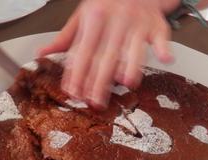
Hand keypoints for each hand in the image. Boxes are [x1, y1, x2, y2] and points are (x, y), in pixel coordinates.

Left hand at [39, 0, 179, 107]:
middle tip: (95, 101)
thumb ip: (65, 37)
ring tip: (126, 82)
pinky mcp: (155, 23)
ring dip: (132, 64)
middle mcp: (114, 20)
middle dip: (99, 81)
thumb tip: (42, 53)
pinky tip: (165, 59)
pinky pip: (161, 36)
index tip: (73, 92)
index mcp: (93, 18)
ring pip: (133, 47)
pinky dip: (164, 47)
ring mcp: (136, 22)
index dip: (77, 73)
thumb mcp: (82, 15)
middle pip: (106, 55)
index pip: (83, 51)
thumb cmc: (106, 3)